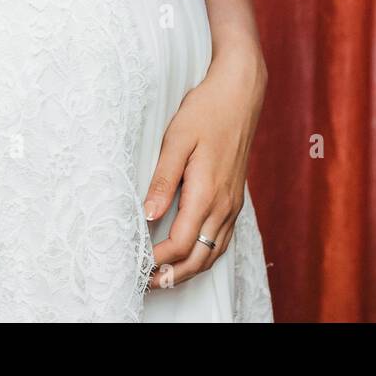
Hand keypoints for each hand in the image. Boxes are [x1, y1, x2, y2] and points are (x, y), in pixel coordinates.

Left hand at [144, 46, 265, 288]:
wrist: (241, 93)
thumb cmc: (207, 110)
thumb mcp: (177, 139)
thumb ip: (163, 180)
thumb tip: (147, 215)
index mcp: (207, 193)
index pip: (180, 244)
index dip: (156, 261)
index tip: (134, 265)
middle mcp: (224, 204)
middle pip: (199, 258)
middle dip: (172, 275)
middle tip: (144, 282)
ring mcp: (234, 203)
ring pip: (213, 252)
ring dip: (189, 269)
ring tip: (163, 276)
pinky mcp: (236, 198)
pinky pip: (223, 239)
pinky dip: (205, 255)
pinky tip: (190, 254)